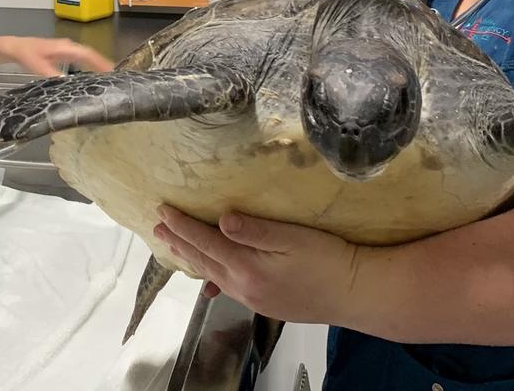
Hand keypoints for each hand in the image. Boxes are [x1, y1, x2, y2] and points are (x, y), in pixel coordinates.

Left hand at [2, 36, 114, 75]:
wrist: (14, 48)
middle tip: (116, 78)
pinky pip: (82, 60)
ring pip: (87, 57)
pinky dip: (90, 67)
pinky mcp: (65, 56)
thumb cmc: (25, 53)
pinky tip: (93, 76)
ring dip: (98, 66)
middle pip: (91, 55)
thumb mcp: (36, 65)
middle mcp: (69, 47)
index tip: (112, 71)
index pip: (88, 54)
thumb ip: (50, 73)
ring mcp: (67, 51)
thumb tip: (66, 81)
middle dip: (104, 65)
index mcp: (65, 47)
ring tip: (109, 78)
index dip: (101, 62)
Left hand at [154, 204, 360, 324]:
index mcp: (247, 267)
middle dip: (178, 242)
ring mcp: (253, 299)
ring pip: (212, 275)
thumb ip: (255, 230)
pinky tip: (210, 277)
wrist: (357, 294)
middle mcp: (243, 287)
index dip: (182, 225)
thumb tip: (221, 220)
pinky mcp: (264, 304)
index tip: (162, 210)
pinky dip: (211, 273)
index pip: (205, 241)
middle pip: (202, 260)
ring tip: (175, 247)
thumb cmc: (329, 261)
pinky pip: (227, 286)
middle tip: (156, 227)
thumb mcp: (293, 237)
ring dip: (192, 258)